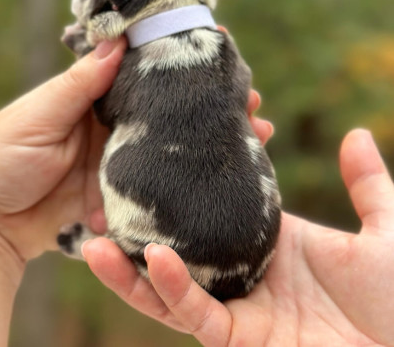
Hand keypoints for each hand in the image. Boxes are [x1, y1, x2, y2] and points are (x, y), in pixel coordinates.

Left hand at [0, 32, 268, 269]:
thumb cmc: (1, 160)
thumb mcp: (36, 115)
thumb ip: (79, 83)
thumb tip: (117, 39)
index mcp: (94, 100)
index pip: (145, 76)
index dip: (179, 65)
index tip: (220, 53)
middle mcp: (115, 128)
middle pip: (170, 113)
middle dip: (211, 105)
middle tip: (252, 99)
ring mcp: (123, 163)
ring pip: (174, 148)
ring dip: (212, 142)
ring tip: (257, 133)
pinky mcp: (124, 197)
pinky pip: (161, 187)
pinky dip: (191, 181)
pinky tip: (225, 174)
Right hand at [84, 129, 393, 345]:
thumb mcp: (387, 229)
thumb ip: (366, 183)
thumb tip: (356, 132)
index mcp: (270, 243)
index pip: (214, 211)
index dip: (184, 191)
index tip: (156, 160)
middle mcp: (245, 275)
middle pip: (178, 252)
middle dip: (136, 234)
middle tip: (102, 202)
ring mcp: (239, 311)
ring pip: (169, 291)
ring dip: (129, 270)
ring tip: (93, 239)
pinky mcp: (240, 343)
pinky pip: (196, 315)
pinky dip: (171, 288)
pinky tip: (151, 258)